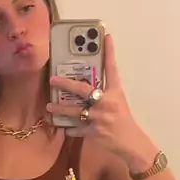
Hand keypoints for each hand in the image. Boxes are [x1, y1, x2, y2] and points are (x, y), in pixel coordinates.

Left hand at [47, 34, 156, 167]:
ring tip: (49, 107)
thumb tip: (88, 87)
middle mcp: (107, 102)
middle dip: (66, 84)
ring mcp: (100, 117)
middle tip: (52, 80)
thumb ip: (104, 93)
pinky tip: (64, 128)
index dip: (109, 52)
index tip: (106, 36)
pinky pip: (77, 129)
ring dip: (60, 109)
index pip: (112, 69)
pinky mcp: (94, 132)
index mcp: (115, 92)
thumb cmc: (123, 121)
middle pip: (83, 90)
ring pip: (75, 112)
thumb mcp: (118, 102)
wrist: (130, 143)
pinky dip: (70, 129)